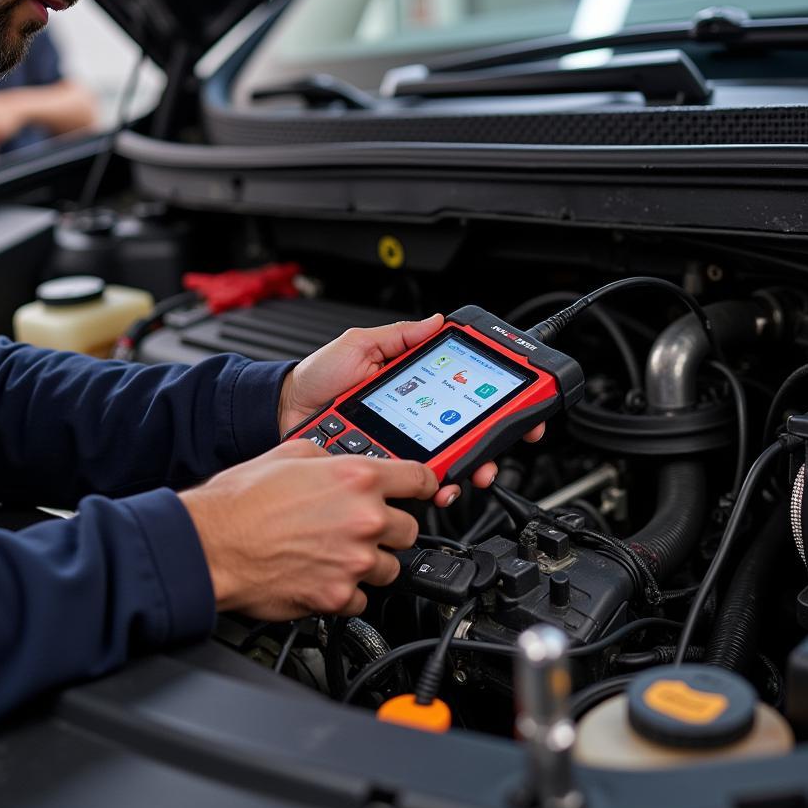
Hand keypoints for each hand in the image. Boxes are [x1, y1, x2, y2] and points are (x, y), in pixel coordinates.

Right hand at [180, 440, 436, 619]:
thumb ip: (331, 458)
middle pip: (410, 528)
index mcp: (357, 478)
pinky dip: (346, 591)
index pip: (421, 479)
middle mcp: (364, 519)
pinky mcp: (337, 597)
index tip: (425, 491)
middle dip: (389, 528)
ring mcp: (354, 561)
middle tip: (361, 528)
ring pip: (391, 567)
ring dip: (370, 562)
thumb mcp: (290, 454)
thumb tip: (345, 465)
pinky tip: (322, 576)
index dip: (425, 485)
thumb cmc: (241, 500)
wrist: (209, 545)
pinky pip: (361, 599)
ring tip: (336, 554)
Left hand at [277, 314, 545, 506]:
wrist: (283, 412)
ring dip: (471, 469)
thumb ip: (399, 336)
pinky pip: (420, 482)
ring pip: (452, 463)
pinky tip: (440, 485)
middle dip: (495, 444)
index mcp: (417, 386)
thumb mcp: (360, 345)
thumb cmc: (318, 378)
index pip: (468, 392)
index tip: (524, 406)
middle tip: (500, 449)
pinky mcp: (388, 469)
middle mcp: (417, 418)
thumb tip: (435, 322)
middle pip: (470, 434)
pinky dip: (438, 486)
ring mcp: (405, 445)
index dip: (501, 401)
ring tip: (472, 472)